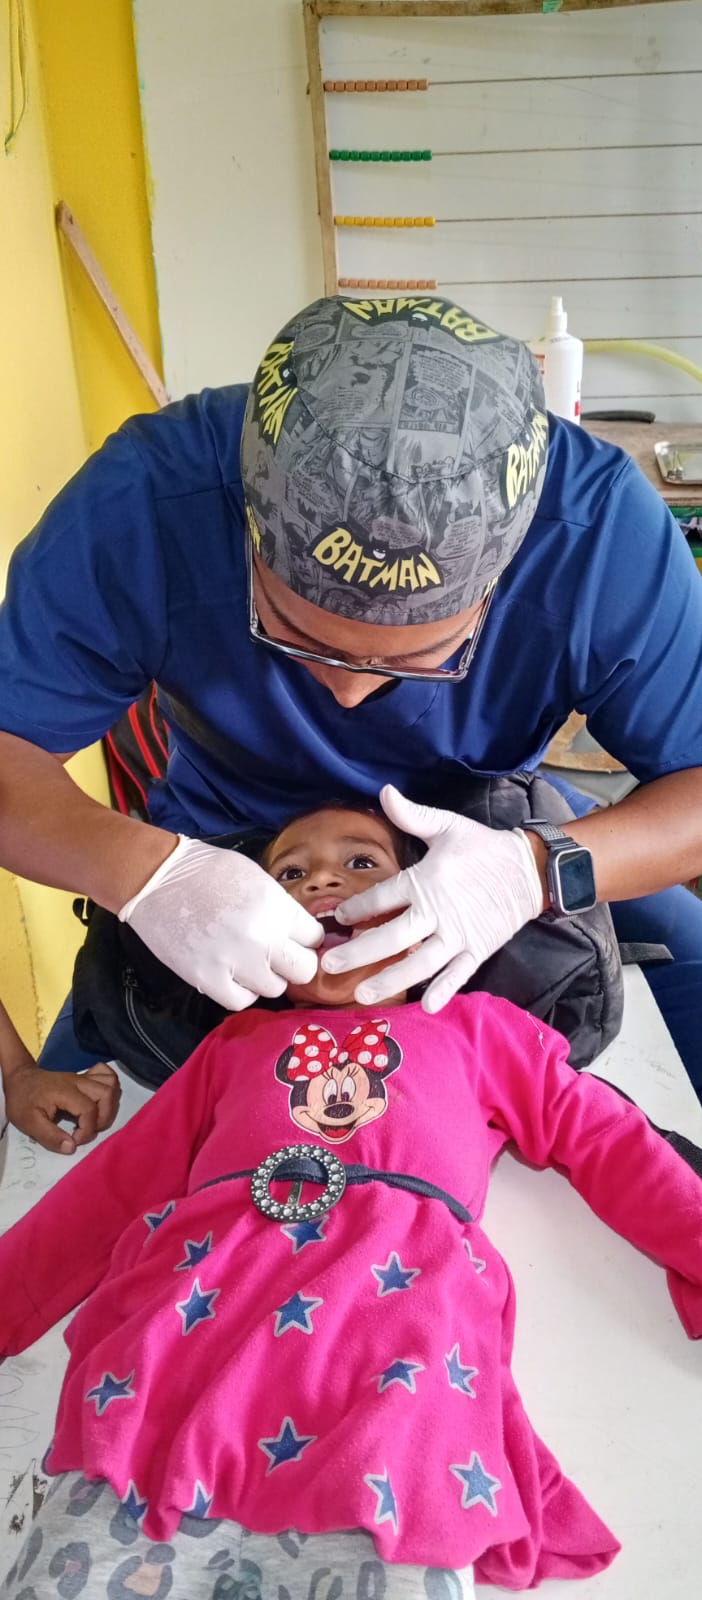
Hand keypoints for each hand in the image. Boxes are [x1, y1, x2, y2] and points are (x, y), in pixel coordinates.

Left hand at [4, 1062, 120, 1154]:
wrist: (20, 1079)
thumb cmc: (23, 1101)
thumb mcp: (29, 1123)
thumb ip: (50, 1136)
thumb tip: (72, 1147)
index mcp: (65, 1092)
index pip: (89, 1110)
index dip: (87, 1130)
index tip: (75, 1140)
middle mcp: (79, 1082)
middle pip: (107, 1094)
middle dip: (104, 1118)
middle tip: (89, 1130)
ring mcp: (83, 1077)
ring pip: (111, 1083)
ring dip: (110, 1105)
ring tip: (97, 1119)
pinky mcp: (85, 1077)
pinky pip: (107, 1074)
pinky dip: (110, 1087)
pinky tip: (101, 1100)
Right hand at [119, 837, 321, 1008]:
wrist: (157, 879)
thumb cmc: (206, 870)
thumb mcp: (256, 878)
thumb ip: (280, 907)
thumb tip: (298, 932)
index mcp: (276, 906)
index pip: (314, 937)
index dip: (305, 938)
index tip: (294, 938)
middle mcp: (261, 936)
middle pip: (303, 969)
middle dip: (294, 963)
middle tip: (278, 956)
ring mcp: (234, 960)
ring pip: (274, 988)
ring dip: (266, 977)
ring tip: (249, 962)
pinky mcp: (207, 978)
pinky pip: (241, 1000)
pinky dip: (241, 990)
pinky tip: (232, 974)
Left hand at [321, 785, 543, 1010]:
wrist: (530, 868)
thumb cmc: (483, 847)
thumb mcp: (447, 825)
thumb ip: (412, 815)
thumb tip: (384, 791)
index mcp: (426, 880)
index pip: (382, 897)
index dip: (357, 908)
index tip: (338, 917)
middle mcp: (439, 911)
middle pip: (392, 936)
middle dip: (358, 952)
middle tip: (329, 966)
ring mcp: (459, 934)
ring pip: (419, 963)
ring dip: (390, 979)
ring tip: (362, 993)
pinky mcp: (479, 949)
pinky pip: (458, 974)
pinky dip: (443, 990)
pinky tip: (425, 1006)